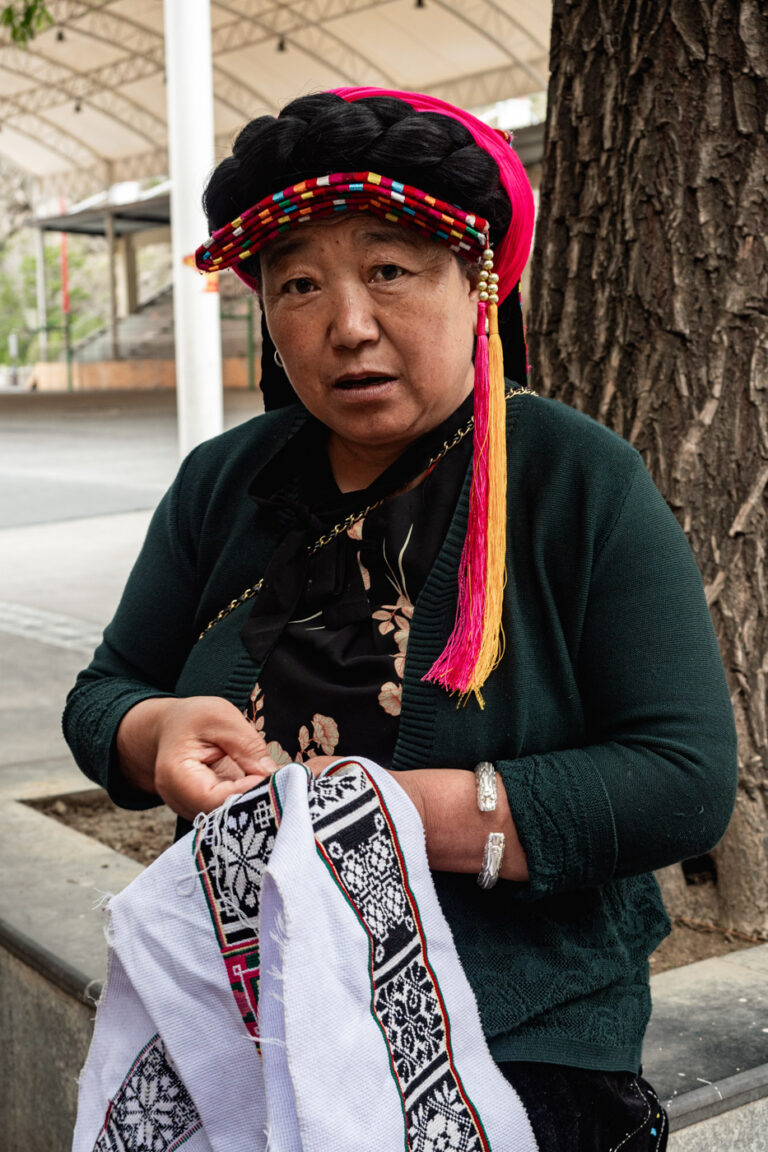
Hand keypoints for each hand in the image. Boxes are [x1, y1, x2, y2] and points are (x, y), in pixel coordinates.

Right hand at [116, 696, 277, 820]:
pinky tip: (264, 790)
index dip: (246, 792)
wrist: (169, 727)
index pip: (214, 798)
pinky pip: (228, 813)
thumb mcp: (222, 719)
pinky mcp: (204, 810)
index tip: (272, 779)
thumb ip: (247, 747)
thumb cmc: (193, 719)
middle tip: (283, 785)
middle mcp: (179, 800)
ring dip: (253, 804)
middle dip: (254, 801)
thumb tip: (272, 775)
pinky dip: (247, 802)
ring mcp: (190, 808)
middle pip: (221, 814)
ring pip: (227, 818)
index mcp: (176, 776)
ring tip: (276, 786)